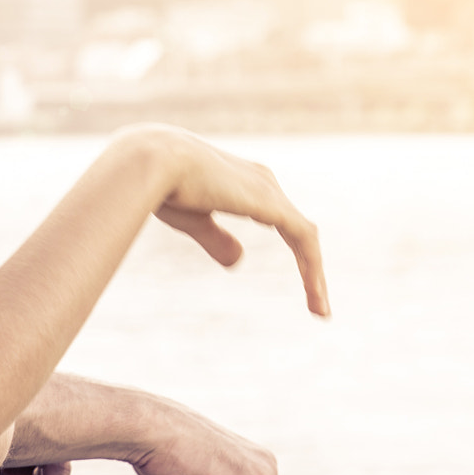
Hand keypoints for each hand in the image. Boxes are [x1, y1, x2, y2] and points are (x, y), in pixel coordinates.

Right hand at [120, 125, 327, 317]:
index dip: (292, 249)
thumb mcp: (194, 220)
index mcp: (245, 183)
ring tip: (321, 312)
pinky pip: (304, 239)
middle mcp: (263, 183)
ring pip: (304, 238)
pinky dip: (312, 269)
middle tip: (317, 304)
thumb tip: (240, 261)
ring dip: (314, 276)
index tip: (296, 278)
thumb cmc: (163, 187)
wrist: (153, 162)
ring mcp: (269, 192)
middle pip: (297, 230)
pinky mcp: (271, 204)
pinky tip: (315, 297)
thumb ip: (216, 239)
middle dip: (309, 265)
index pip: (280, 218)